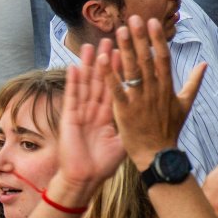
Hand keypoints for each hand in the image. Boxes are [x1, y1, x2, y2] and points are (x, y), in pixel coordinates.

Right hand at [55, 39, 126, 194]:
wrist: (84, 178)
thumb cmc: (103, 164)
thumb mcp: (122, 143)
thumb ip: (132, 126)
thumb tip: (147, 115)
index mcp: (110, 114)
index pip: (118, 87)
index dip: (122, 69)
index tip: (129, 50)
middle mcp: (95, 110)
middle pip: (102, 80)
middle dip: (106, 60)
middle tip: (112, 39)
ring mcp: (81, 113)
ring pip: (86, 84)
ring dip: (88, 65)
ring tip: (91, 46)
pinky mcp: (70, 118)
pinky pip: (73, 98)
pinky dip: (73, 83)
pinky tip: (75, 67)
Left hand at [107, 16, 205, 170]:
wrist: (158, 155)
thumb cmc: (169, 130)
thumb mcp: (185, 105)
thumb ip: (194, 82)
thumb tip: (204, 63)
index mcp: (167, 87)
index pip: (163, 57)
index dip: (157, 39)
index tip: (152, 22)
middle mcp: (154, 90)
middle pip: (146, 59)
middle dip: (140, 38)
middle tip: (132, 18)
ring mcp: (139, 100)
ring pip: (132, 70)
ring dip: (125, 49)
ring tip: (118, 31)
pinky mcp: (124, 111)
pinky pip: (116, 89)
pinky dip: (109, 74)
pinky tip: (101, 59)